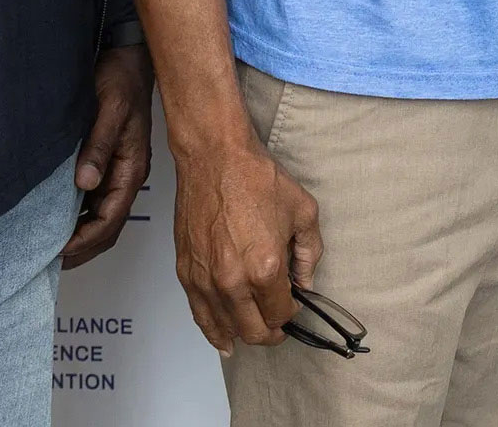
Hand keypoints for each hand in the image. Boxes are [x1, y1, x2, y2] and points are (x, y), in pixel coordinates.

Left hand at [61, 44, 153, 269]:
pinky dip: (78, 216)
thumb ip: (99, 145)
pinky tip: (56, 217)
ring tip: (49, 247)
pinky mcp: (107, 162)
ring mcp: (117, 171)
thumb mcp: (110, 109)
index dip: (84, 242)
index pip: (110, 221)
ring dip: (80, 236)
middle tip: (48, 261)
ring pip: (101, 217)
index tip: (56, 252)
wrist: (127, 55)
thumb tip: (85, 184)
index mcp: (131, 169)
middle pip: (108, 228)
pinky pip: (94, 201)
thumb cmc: (121, 79)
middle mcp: (126, 175)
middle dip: (82, 248)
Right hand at [170, 128, 321, 354]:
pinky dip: (213, 331)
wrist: (215, 158)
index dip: (291, 314)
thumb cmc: (257, 179)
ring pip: (225, 329)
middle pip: (253, 331)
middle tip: (279, 324)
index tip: (294, 304)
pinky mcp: (187, 273)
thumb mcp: (303, 212)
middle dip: (270, 333)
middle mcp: (233, 281)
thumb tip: (306, 283)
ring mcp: (206, 280)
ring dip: (243, 334)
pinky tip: (223, 340)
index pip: (280, 314)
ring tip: (255, 330)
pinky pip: (199, 315)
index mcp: (265, 268)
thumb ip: (310, 255)